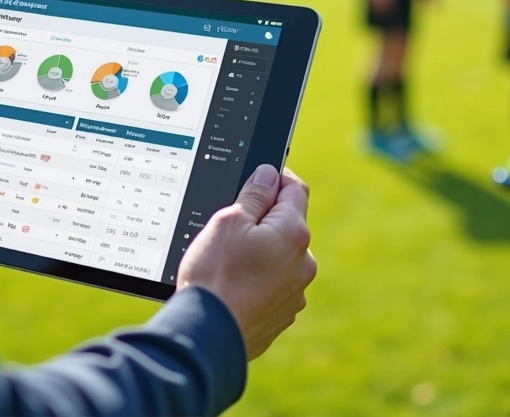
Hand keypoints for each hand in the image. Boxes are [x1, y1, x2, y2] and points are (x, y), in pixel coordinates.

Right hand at [177, 165, 315, 359]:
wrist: (207, 335)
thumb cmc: (214, 276)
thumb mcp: (228, 221)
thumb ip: (253, 194)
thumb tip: (268, 174)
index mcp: (293, 234)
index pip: (294, 189)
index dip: (274, 178)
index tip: (258, 178)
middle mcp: (303, 263)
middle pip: (287, 225)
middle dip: (263, 221)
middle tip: (229, 228)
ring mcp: (295, 292)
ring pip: (279, 257)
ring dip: (261, 253)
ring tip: (227, 263)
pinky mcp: (282, 314)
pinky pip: (273, 286)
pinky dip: (257, 280)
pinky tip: (233, 286)